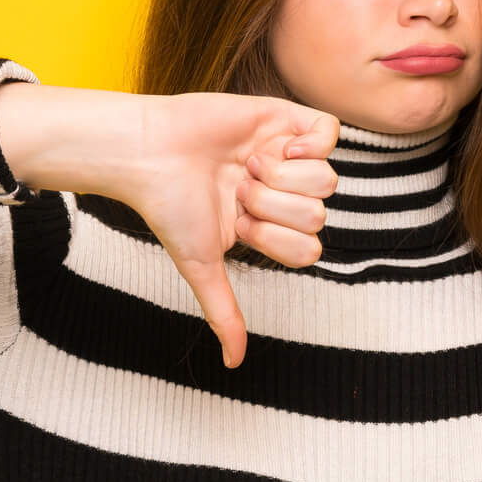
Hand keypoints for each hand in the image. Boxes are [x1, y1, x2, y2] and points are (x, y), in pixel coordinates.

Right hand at [123, 92, 341, 367]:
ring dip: (281, 176)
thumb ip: (223, 312)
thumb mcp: (201, 267)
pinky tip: (273, 145)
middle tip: (237, 191)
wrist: (150, 153)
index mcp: (271, 226)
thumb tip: (234, 364)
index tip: (240, 224)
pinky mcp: (287, 117)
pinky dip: (306, 143)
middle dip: (273, 207)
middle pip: (320, 215)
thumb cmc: (170, 208)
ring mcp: (288, 153)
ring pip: (328, 179)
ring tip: (246, 166)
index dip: (276, 239)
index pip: (310, 249)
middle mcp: (284, 191)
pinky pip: (330, 132)